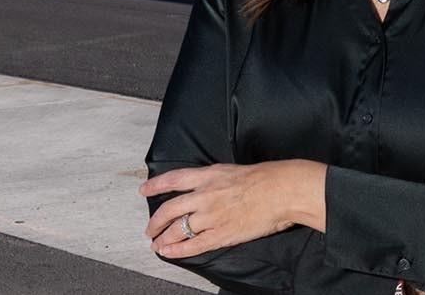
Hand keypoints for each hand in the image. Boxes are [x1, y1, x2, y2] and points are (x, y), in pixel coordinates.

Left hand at [140, 160, 325, 258]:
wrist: (280, 190)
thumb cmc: (263, 178)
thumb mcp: (230, 170)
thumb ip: (213, 179)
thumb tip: (203, 186)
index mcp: (206, 176)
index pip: (172, 179)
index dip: (155, 185)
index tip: (144, 190)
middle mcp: (204, 195)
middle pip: (169, 209)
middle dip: (155, 221)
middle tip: (149, 229)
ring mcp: (211, 216)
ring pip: (178, 229)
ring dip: (163, 238)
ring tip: (156, 244)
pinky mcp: (222, 234)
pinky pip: (195, 244)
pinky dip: (179, 250)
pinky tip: (169, 253)